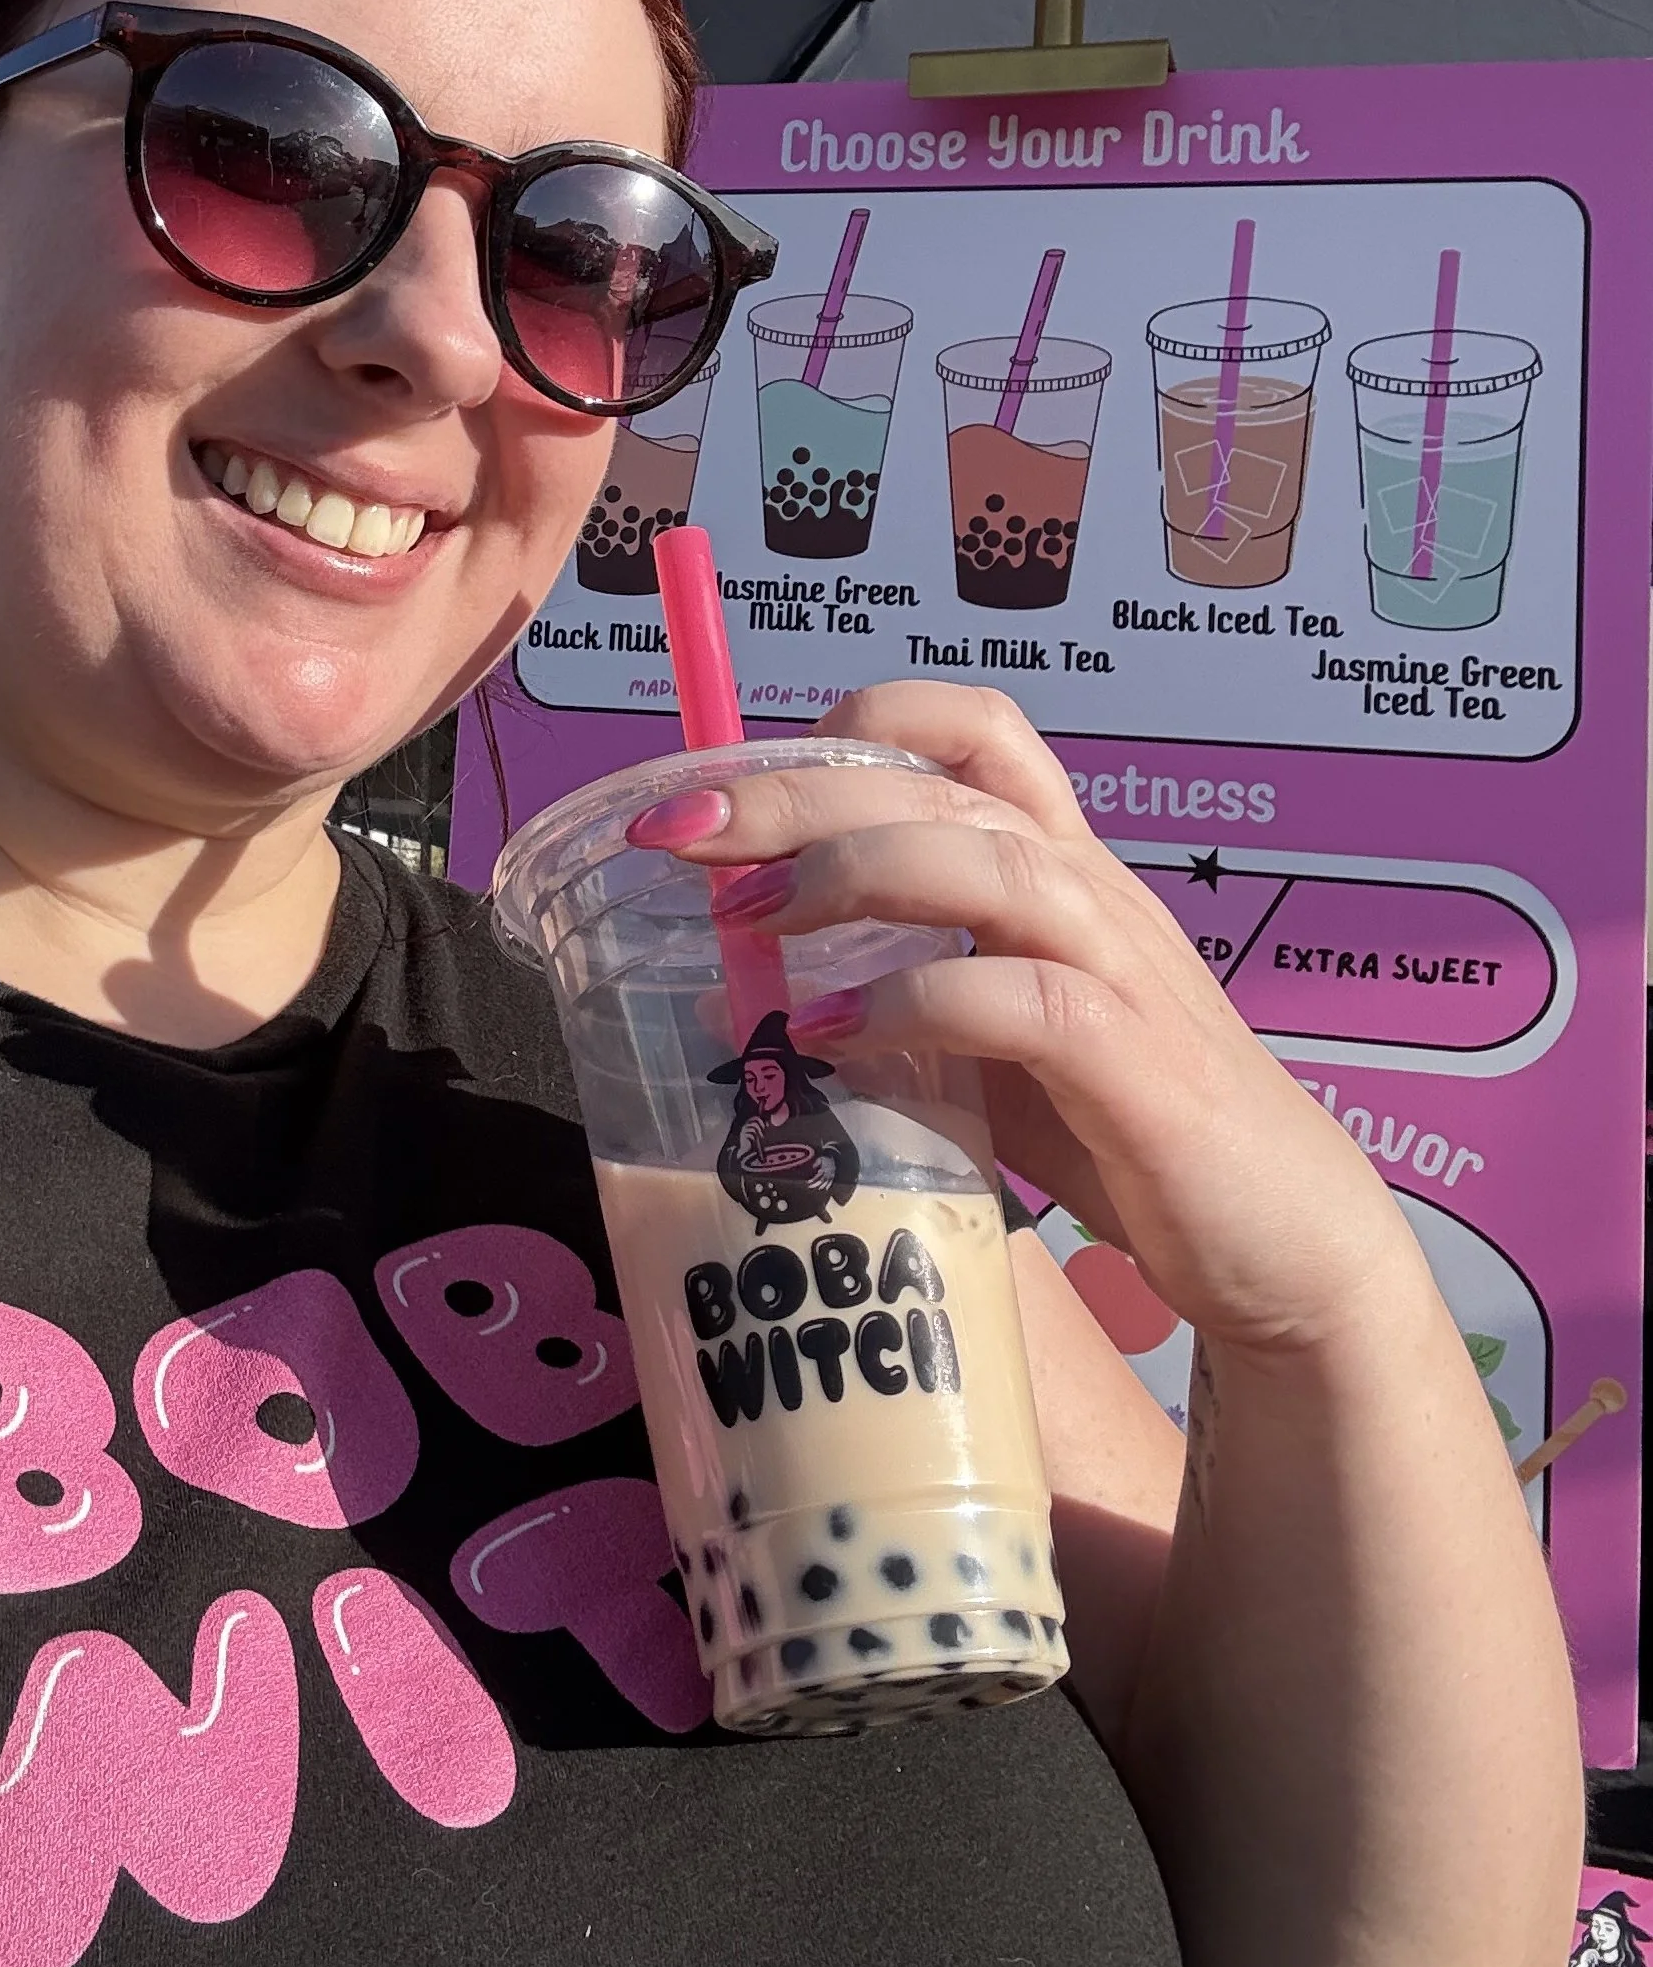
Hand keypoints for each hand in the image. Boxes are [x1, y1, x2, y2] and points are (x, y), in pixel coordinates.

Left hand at [627, 682, 1422, 1360]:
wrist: (1286, 1246)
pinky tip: (834, 1035)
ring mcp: (1121, 971)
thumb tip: (739, 995)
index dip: (853, 721)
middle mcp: (1090, 893)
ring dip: (850, 873)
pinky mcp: (1139, 1066)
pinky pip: (1025, 999)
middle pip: (939, 785)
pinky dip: (916, 1004)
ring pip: (986, 860)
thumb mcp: (993, 1041)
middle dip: (796, 792)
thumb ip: (897, 993)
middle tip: (680, 836)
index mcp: (1058, 867)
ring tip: (748, 920)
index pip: (971, 730)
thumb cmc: (1124, 1132)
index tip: (741, 780)